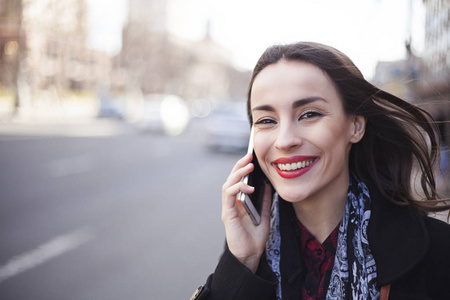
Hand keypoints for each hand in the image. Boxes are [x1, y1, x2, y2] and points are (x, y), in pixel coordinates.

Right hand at [221, 153, 271, 272]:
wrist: (250, 255)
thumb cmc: (255, 238)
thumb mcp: (264, 215)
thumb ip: (264, 200)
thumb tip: (268, 185)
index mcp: (239, 202)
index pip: (238, 180)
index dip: (242, 168)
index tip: (251, 158)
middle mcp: (231, 203)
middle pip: (231, 179)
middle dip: (239, 166)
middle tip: (249, 156)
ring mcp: (228, 208)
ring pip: (228, 184)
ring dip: (237, 174)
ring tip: (248, 167)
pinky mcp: (228, 214)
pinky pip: (228, 196)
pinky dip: (238, 189)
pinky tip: (249, 187)